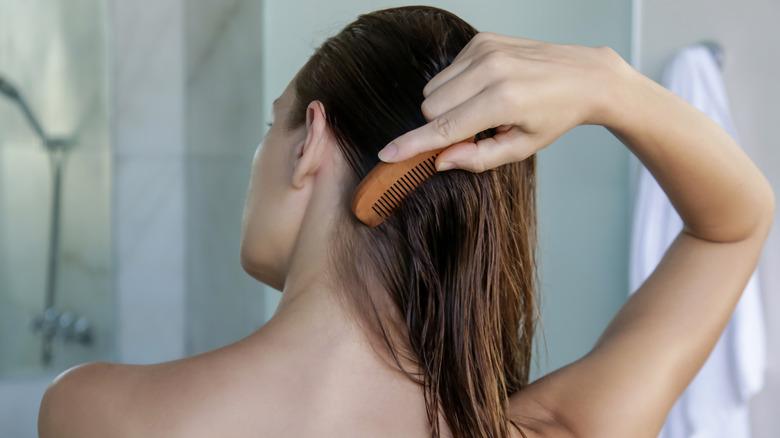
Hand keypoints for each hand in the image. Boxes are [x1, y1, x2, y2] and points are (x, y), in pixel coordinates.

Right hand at [377, 32, 627, 171]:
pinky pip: (446, 72)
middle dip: (440, 125)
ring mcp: (484, 50)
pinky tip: (484, 90)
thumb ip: (478, 158)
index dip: (412, 144)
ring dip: (447, 106)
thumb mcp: (522, 147)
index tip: (387, 153)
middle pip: (430, 107)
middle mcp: (491, 70)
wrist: (584, 75)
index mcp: (503, 101)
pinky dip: (457, 87)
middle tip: (473, 131)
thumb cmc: (555, 116)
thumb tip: (440, 160)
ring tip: (482, 109)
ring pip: (433, 89)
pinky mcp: (481, 40)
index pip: (444, 128)